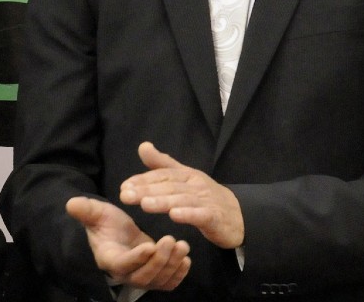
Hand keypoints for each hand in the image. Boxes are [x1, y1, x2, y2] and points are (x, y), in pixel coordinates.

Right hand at [66, 196, 190, 291]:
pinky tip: (186, 259)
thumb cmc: (105, 223)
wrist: (116, 234)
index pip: (123, 264)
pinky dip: (178, 274)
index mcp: (109, 259)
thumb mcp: (96, 213)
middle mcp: (125, 274)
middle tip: (171, 240)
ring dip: (173, 265)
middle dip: (160, 260)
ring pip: (158, 280)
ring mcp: (141, 278)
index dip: (137, 257)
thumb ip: (86, 210)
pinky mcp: (154, 278)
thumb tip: (71, 203)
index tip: (150, 245)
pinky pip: (167, 283)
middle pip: (144, 276)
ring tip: (183, 245)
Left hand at [120, 142, 244, 249]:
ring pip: (182, 199)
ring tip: (145, 204)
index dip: (142, 180)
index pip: (161, 175)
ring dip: (163, 201)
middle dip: (146, 190)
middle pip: (169, 186)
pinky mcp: (215, 217)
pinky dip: (188, 214)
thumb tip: (142, 146)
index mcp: (186, 175)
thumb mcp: (184, 178)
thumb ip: (162, 164)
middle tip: (126, 195)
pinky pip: (201, 215)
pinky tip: (174, 216)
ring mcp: (206, 200)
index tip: (124, 187)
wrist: (239, 215)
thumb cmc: (206, 196)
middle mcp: (195, 184)